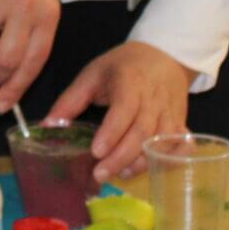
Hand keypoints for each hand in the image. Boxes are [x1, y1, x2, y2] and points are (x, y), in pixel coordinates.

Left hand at [46, 42, 194, 182]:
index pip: (124, 109)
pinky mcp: (181, 123)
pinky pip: (181, 145)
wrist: (163, 54)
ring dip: (141, 162)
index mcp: (130, 82)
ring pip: (160, 143)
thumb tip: (46, 126)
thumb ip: (70, 101)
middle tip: (100, 174)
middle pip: (142, 132)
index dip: (111, 132)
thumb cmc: (122, 66)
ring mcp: (170, 112)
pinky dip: (171, 159)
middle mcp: (153, 98)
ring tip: (120, 174)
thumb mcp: (92, 75)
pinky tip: (152, 168)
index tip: (95, 151)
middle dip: (121, 156)